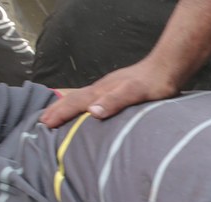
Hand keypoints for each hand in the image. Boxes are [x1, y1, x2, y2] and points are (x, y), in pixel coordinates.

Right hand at [40, 60, 179, 126]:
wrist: (168, 68)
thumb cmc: (154, 83)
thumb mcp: (134, 93)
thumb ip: (114, 101)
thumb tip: (92, 112)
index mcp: (101, 91)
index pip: (75, 103)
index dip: (60, 113)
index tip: (45, 124)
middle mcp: (101, 88)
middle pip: (74, 99)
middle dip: (58, 110)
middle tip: (43, 121)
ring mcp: (109, 88)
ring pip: (82, 98)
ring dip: (68, 107)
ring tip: (57, 115)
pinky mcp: (118, 90)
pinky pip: (93, 98)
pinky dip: (83, 105)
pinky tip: (88, 110)